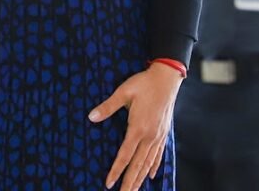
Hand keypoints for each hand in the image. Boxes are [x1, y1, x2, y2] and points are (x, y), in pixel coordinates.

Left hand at [89, 62, 182, 189]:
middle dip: (129, 182)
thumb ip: (107, 107)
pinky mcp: (163, 133)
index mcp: (138, 128)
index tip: (108, 183)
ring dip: (140, 178)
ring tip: (134, 190)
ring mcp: (158, 136)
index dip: (116, 171)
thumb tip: (91, 117)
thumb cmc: (143, 84)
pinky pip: (158, 155)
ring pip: (148, 163)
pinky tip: (150, 175)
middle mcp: (150, 136)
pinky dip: (153, 167)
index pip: (125, 155)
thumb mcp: (123, 92)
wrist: (166, 79)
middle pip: (138, 165)